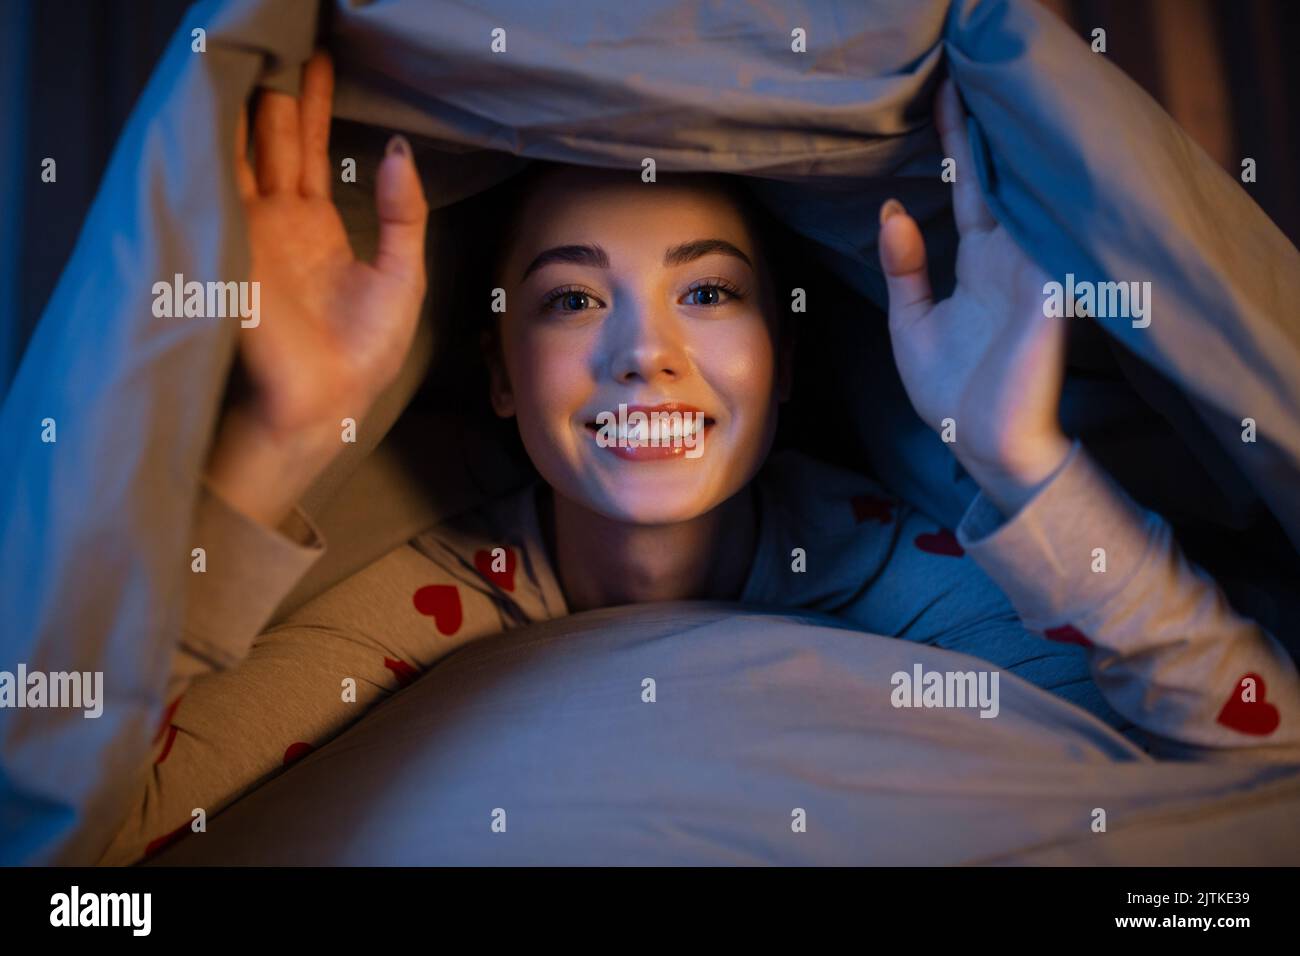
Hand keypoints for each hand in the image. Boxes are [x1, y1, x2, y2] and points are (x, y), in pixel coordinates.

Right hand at [206, 51, 429, 527]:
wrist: (330, 401)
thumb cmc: (364, 351)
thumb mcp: (402, 274)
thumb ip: (404, 213)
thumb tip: (400, 150)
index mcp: (316, 227)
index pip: (312, 151)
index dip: (315, 105)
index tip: (319, 60)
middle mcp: (277, 222)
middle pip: (273, 141)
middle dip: (275, 91)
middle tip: (280, 38)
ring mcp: (248, 231)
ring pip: (241, 153)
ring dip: (244, 105)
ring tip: (251, 52)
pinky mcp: (231, 246)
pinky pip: (219, 186)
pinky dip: (215, 146)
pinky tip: (216, 105)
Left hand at [877, 79, 1070, 514]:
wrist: (982, 443)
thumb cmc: (949, 390)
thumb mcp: (910, 322)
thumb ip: (903, 268)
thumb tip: (891, 211)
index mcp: (981, 263)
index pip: (971, 191)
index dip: (959, 146)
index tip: (944, 97)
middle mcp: (1013, 258)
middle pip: (1005, 179)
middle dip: (991, 130)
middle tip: (971, 75)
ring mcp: (1036, 273)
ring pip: (1033, 196)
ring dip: (1020, 151)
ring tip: (999, 97)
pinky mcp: (1052, 294)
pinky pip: (1055, 237)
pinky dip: (1046, 201)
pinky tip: (1031, 160)